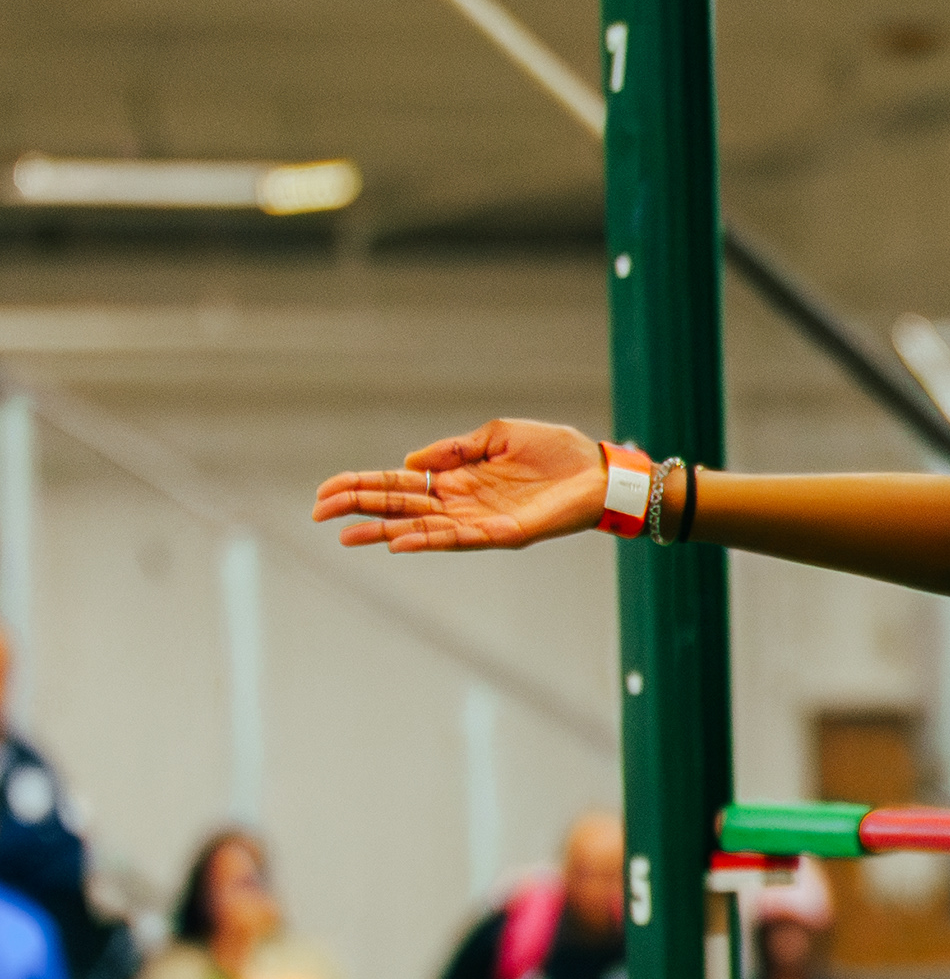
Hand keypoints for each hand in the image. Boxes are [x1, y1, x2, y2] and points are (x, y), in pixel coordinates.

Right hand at [314, 419, 606, 553]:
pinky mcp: (505, 534)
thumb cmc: (556, 453)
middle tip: (317, 513)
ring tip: (346, 536)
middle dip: (359, 507)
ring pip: (420, 529)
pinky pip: (459, 540)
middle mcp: (462, 504)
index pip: (399, 482)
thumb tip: (409, 461)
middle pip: (400, 506)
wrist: (602, 471)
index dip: (363, 485)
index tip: (326, 490)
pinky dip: (427, 541)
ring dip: (383, 531)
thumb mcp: (497, 435)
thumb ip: (454, 448)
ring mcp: (481, 521)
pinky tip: (398, 542)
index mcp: (458, 478)